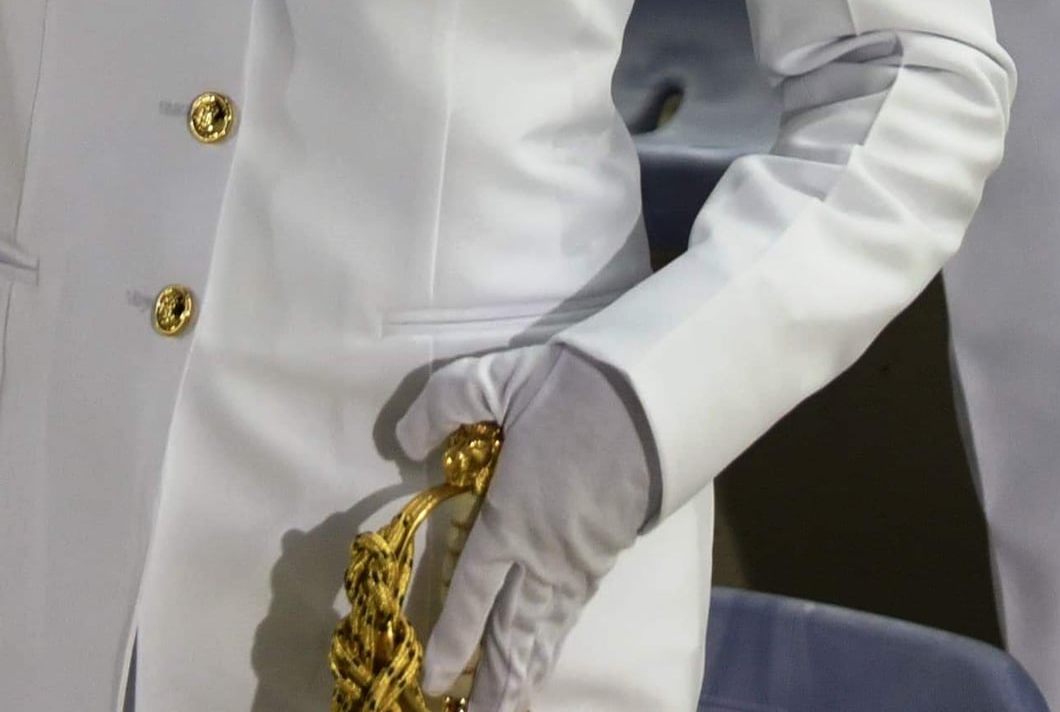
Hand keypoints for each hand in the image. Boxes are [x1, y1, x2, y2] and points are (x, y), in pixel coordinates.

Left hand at [380, 348, 663, 711]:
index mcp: (510, 520)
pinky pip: (573, 610)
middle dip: (496, 682)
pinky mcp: (608, 552)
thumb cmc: (574, 388)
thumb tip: (402, 439)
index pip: (472, 597)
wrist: (657, 395)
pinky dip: (557, 640)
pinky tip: (549, 649)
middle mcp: (543, 555)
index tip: (437, 683)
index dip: (453, 644)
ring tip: (511, 705)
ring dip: (527, 670)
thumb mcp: (495, 379)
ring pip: (547, 629)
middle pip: (513, 633)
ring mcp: (580, 559)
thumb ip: (443, 405)